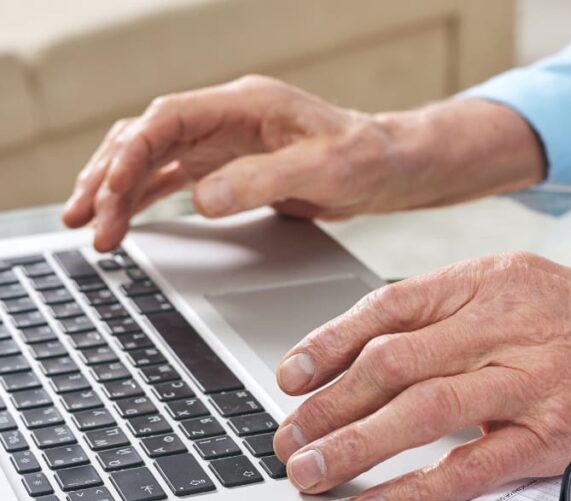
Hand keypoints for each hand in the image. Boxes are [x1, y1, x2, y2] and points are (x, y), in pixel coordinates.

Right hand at [62, 75, 396, 250]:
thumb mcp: (321, 171)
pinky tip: (125, 221)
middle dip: (110, 176)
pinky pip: (174, 178)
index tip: (107, 191)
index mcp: (244, 105)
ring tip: (90, 228)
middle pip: (148, 138)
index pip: (167, 119)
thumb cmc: (364, 159)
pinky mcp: (230, 168)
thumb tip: (202, 199)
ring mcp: (225, 142)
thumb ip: (262, 182)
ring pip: (154, 158)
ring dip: (119, 190)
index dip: (131, 153)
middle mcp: (226, 119)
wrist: (387, 168)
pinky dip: (146, 198)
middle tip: (86, 221)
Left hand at [272, 253, 570, 500]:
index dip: (329, 342)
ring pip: (418, 413)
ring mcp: (533, 378)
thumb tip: (399, 342)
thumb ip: (472, 308)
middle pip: (391, 363)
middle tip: (288, 435)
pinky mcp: (556, 433)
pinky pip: (469, 467)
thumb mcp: (542, 283)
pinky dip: (413, 489)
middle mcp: (509, 322)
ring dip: (353, 446)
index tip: (292, 373)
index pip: (391, 306)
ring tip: (311, 472)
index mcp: (499, 277)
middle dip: (325, 404)